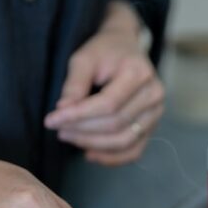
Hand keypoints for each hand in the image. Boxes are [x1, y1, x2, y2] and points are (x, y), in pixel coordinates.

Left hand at [44, 1, 163, 165]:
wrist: (126, 49)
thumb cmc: (104, 52)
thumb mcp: (84, 59)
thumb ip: (74, 84)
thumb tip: (63, 112)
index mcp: (139, 73)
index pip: (108, 104)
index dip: (78, 116)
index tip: (52, 120)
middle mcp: (153, 94)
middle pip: (115, 124)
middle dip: (83, 131)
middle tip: (58, 130)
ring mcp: (156, 113)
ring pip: (123, 141)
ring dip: (93, 145)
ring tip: (70, 138)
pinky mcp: (152, 126)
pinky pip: (134, 151)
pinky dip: (111, 158)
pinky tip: (90, 154)